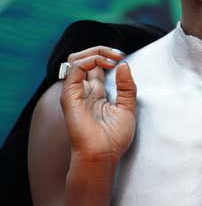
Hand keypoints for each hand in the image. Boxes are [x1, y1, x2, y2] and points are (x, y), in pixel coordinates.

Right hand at [60, 46, 136, 163]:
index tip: (123, 57)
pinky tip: (105, 65)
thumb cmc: (114, 138)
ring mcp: (75, 92)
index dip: (108, 56)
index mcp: (97, 93)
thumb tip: (124, 65)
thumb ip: (127, 86)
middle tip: (118, 54)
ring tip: (112, 58)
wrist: (103, 155)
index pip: (96, 65)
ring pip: (75, 60)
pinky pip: (74, 70)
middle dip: (101, 50)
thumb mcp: (128, 107)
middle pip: (84, 58)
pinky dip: (89, 61)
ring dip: (95, 52)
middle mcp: (84, 90)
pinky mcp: (70, 96)